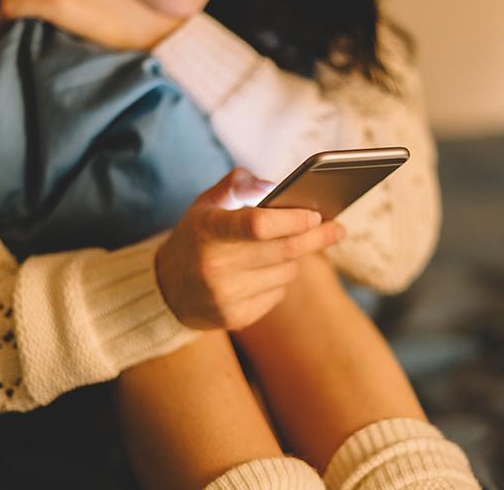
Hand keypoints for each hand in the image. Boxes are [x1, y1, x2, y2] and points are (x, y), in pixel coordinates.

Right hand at [156, 169, 345, 330]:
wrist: (166, 290)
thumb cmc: (196, 238)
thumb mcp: (206, 204)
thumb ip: (238, 185)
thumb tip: (275, 186)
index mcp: (207, 230)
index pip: (259, 225)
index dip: (293, 219)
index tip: (316, 214)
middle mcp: (214, 265)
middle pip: (283, 251)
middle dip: (316, 237)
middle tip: (337, 228)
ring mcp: (224, 296)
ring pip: (285, 273)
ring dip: (292, 259)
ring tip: (281, 250)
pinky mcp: (234, 318)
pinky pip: (277, 294)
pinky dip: (278, 281)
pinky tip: (262, 273)